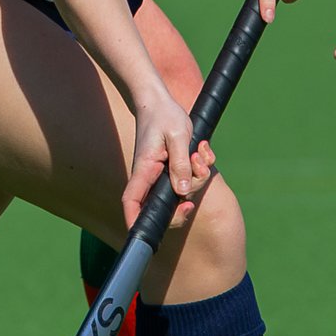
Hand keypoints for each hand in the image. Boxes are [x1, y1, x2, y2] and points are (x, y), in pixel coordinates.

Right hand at [119, 92, 213, 225]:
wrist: (159, 101)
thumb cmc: (164, 115)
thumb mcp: (178, 137)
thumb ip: (181, 164)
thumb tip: (183, 192)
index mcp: (144, 170)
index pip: (132, 203)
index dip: (135, 222)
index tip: (147, 233)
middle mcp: (149, 177)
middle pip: (162, 206)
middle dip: (186, 200)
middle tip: (199, 174)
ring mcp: (159, 176)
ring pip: (180, 193)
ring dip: (198, 178)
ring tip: (201, 153)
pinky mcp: (169, 170)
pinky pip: (186, 180)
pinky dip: (199, 170)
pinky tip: (203, 151)